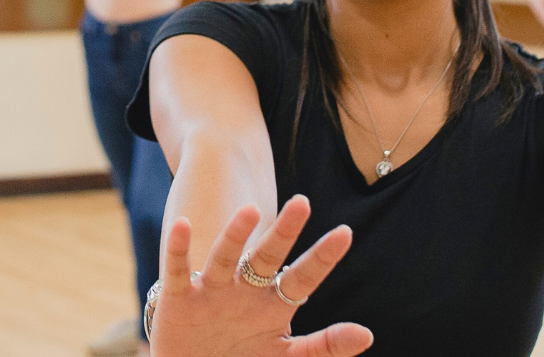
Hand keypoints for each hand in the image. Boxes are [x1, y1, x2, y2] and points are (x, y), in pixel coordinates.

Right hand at [148, 196, 371, 356]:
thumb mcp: (283, 356)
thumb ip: (323, 346)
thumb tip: (366, 335)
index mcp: (273, 304)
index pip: (303, 278)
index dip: (322, 258)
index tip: (345, 233)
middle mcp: (244, 291)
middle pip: (266, 258)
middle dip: (284, 233)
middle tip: (303, 203)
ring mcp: (212, 291)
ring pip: (224, 257)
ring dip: (235, 235)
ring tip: (249, 211)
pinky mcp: (179, 297)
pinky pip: (178, 269)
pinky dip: (179, 248)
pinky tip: (182, 225)